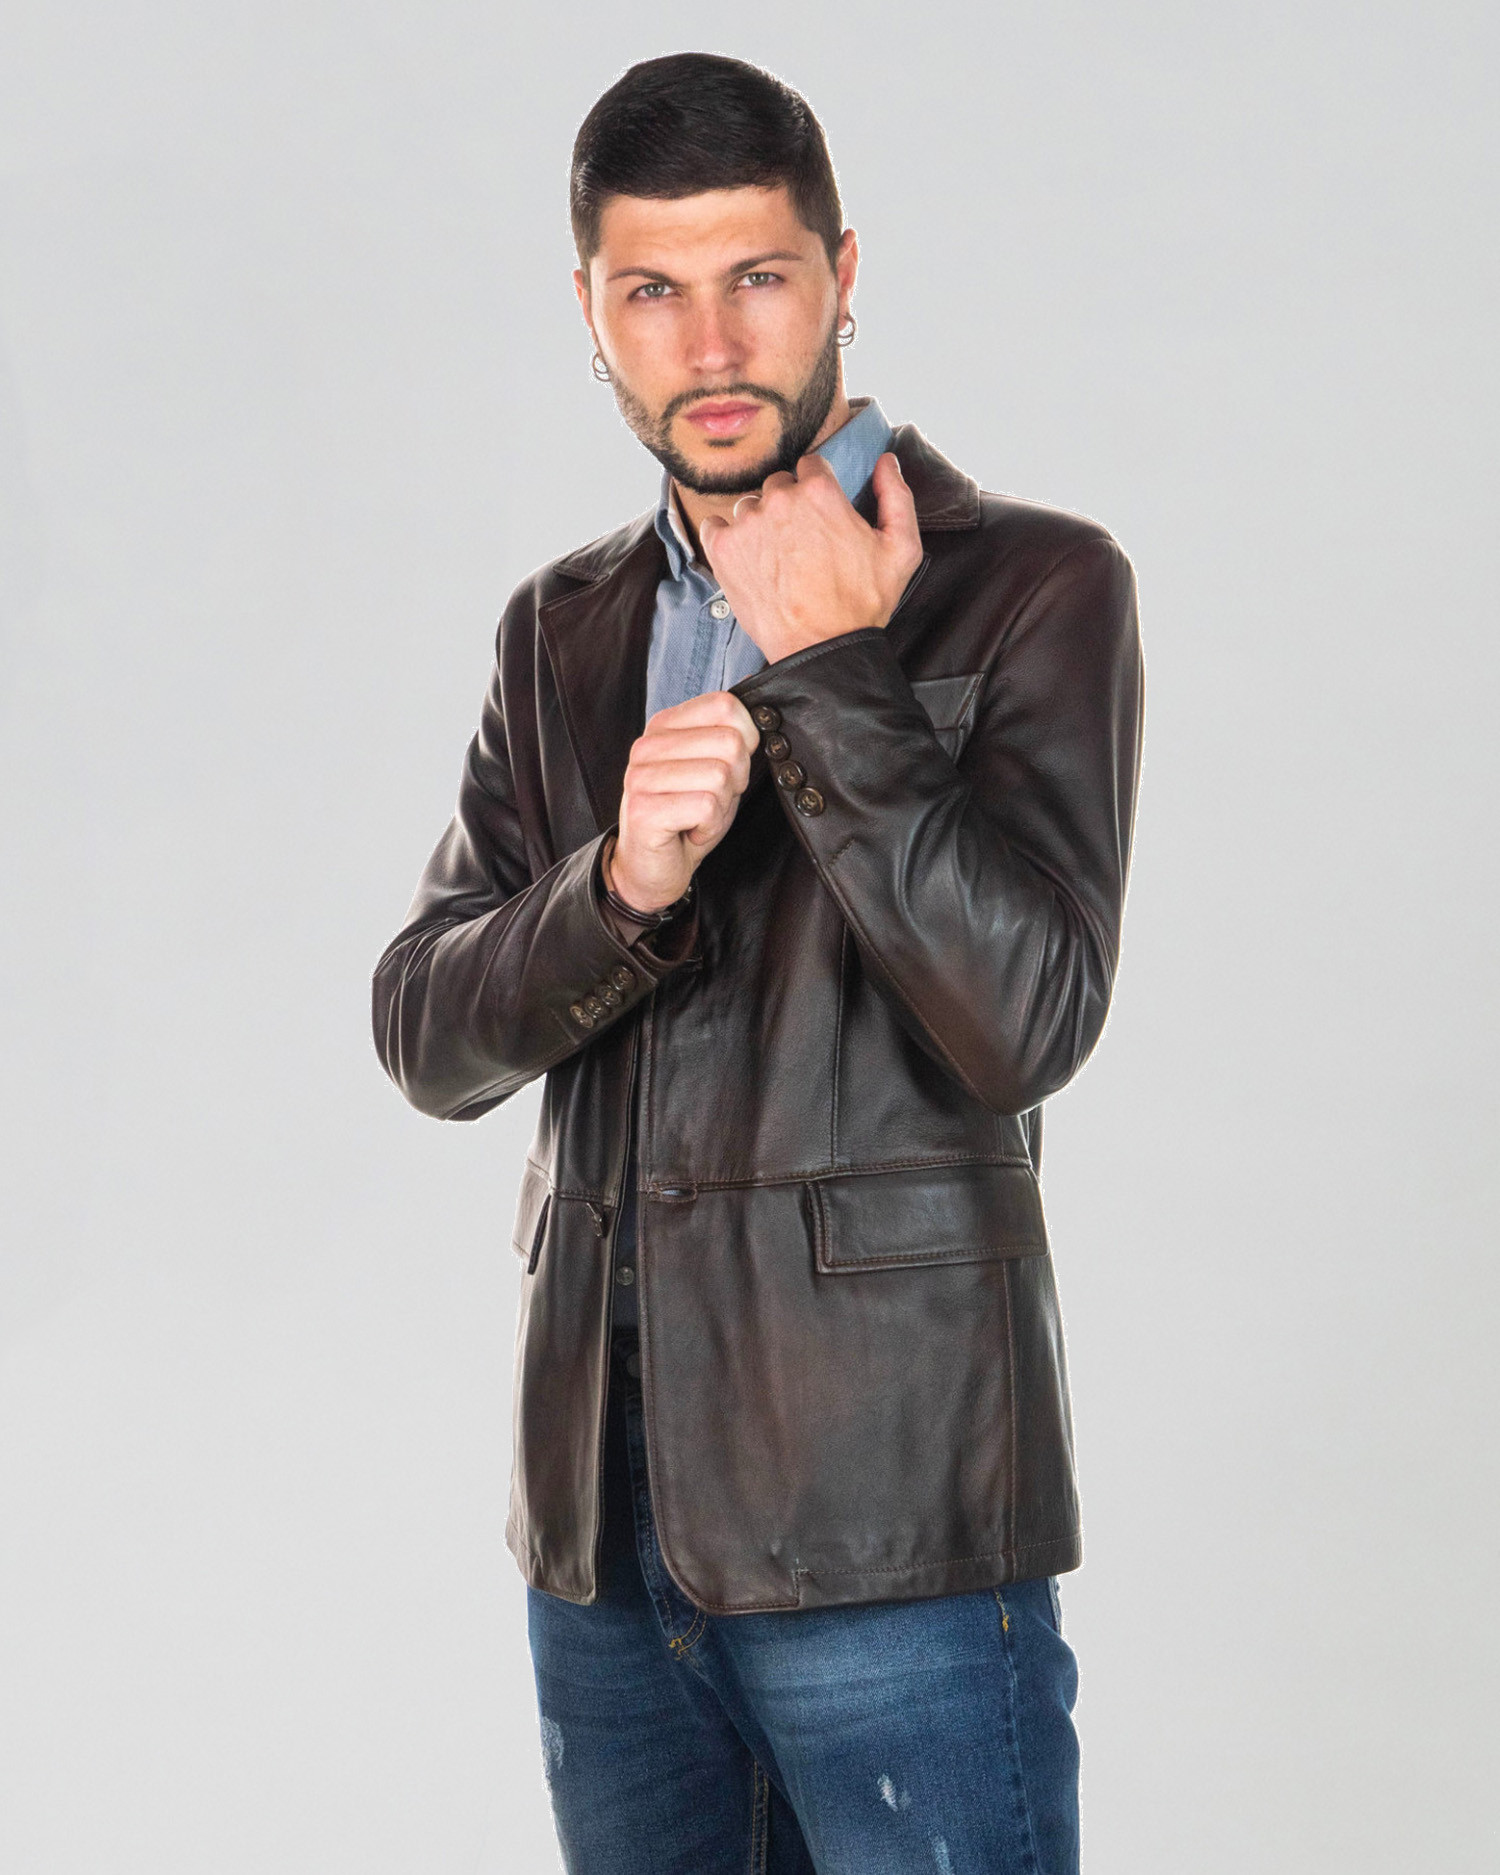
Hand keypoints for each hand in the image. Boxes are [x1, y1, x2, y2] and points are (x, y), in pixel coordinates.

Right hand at [608, 690, 759, 910]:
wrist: (651, 867)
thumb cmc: (687, 817)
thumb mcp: (714, 767)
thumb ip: (730, 733)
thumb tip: (755, 688)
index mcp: (664, 726)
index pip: (725, 705)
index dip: (745, 740)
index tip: (726, 769)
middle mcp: (647, 745)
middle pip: (730, 743)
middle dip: (735, 780)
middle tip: (710, 800)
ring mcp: (641, 776)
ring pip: (721, 776)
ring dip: (721, 808)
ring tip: (697, 817)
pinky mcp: (643, 809)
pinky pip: (706, 806)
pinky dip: (709, 827)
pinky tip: (690, 831)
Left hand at [697, 450, 922, 663]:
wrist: (822, 651)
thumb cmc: (863, 604)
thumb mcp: (901, 549)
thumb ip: (897, 497)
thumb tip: (887, 460)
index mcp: (819, 492)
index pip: (810, 465)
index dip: (817, 488)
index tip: (820, 514)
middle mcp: (779, 500)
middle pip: (778, 483)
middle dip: (789, 505)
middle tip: (801, 541)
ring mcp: (747, 525)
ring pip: (749, 506)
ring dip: (759, 523)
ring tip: (777, 557)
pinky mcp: (723, 550)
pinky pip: (715, 525)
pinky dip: (726, 537)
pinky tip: (747, 558)